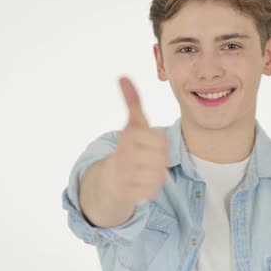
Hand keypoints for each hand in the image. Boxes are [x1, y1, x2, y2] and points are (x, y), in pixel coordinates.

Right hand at [103, 76, 169, 202]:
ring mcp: (123, 175)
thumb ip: (133, 102)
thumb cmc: (128, 148)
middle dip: (159, 161)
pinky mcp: (124, 193)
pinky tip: (140, 183)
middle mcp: (123, 154)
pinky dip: (150, 189)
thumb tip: (123, 77)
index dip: (160, 144)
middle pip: (163, 159)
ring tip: (144, 171)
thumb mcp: (132, 124)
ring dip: (156, 176)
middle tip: (147, 160)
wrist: (107, 179)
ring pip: (159, 176)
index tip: (149, 145)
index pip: (162, 141)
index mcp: (128, 136)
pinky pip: (152, 191)